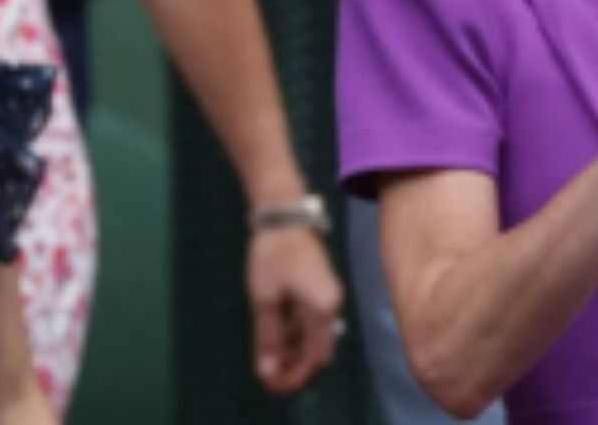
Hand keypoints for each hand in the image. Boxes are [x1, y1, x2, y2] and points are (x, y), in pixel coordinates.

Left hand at [247, 225, 344, 393]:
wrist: (285, 214)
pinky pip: (309, 323)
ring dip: (292, 352)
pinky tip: (276, 342)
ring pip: (312, 337)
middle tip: (267, 375)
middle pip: (317, 350)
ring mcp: (327, 299)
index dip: (295, 376)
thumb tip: (268, 371)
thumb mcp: (266, 298)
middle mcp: (332, 307)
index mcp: (324, 309)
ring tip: (267, 361)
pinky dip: (294, 335)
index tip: (271, 383)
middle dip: (293, 367)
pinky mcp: (319, 293)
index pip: (315, 358)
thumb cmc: (274, 254)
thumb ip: (269, 336)